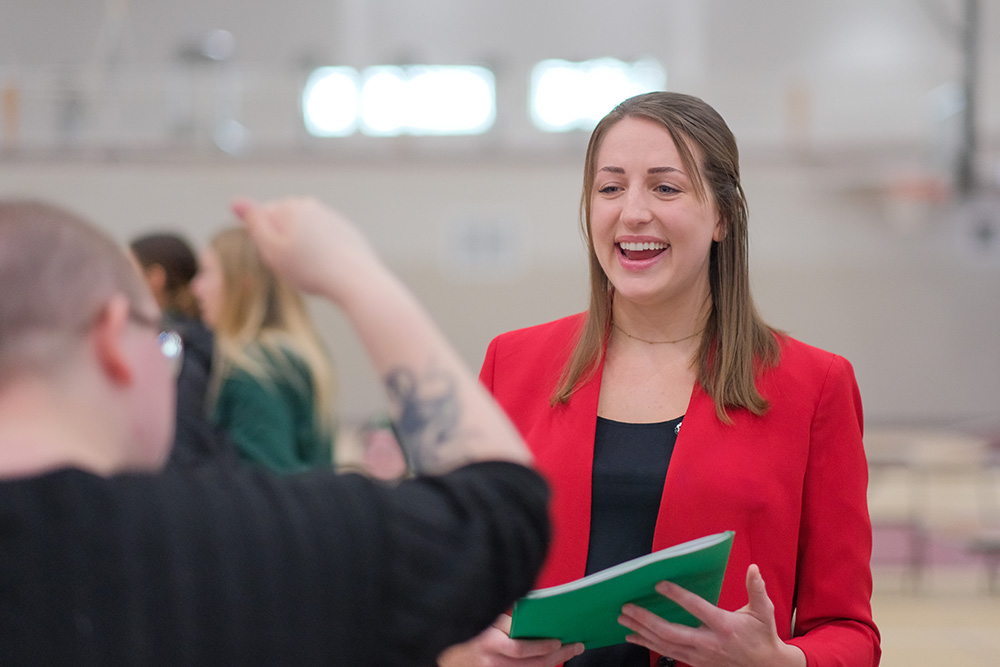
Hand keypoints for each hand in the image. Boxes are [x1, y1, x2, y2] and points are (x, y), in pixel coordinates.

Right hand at [232, 196, 381, 304]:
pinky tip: (328, 269)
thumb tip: (235, 201)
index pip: (262, 218)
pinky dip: (322, 254)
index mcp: (290, 206)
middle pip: (284, 224)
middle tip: (294, 267)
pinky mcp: (346, 231)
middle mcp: (311, 205)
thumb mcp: (272, 249)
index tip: (277, 258)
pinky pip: (324, 242)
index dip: (264, 242)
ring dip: (303, 250)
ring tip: (312, 270)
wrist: (355, 279)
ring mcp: (331, 216)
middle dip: (284, 244)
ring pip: (304, 234)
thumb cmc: (310, 268)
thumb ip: (254, 223)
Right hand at [438, 614, 583, 666]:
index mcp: (490, 642)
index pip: (520, 649)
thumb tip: (535, 611)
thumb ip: (508, 620)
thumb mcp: (487, 620)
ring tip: (569, 652)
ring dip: (553, 663)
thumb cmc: (470, 627)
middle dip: (558, 655)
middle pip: (532, 664)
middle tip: (575, 646)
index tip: (559, 641)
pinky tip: (552, 661)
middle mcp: (493, 662)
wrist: (450, 653)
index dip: (542, 647)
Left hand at [618, 565, 805, 666]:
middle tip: (627, 607)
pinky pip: (668, 653)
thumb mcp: (764, 611)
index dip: (677, 596)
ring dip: (642, 632)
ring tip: (623, 620)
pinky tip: (634, 638)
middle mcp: (709, 643)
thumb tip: (753, 568)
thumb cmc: (763, 635)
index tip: (659, 584)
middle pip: (671, 632)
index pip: (696, 609)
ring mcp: (700, 655)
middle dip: (646, 620)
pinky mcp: (696, 662)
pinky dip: (648, 645)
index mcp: (724, 626)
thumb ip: (756, 589)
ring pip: (665, 645)